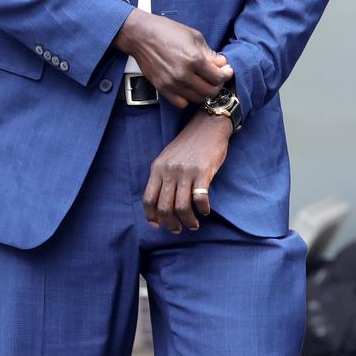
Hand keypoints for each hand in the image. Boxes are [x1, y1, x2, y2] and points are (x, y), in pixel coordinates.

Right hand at [114, 9, 232, 107]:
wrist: (141, 36)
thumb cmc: (167, 31)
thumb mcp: (194, 37)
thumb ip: (209, 53)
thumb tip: (222, 64)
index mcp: (194, 59)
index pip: (218, 77)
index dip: (226, 75)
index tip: (227, 71)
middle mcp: (184, 74)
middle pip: (210, 91)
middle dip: (217, 85)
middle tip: (217, 77)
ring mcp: (172, 83)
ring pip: (197, 99)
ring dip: (203, 92)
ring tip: (203, 82)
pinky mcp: (162, 88)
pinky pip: (181, 103)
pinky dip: (188, 98)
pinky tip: (189, 88)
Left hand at [142, 108, 231, 232]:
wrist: (207, 126)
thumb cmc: (188, 144)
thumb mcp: (168, 158)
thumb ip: (162, 177)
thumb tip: (159, 205)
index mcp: (158, 168)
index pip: (148, 199)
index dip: (151, 217)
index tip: (158, 226)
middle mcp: (169, 171)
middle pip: (164, 207)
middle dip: (170, 224)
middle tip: (178, 229)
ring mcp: (186, 172)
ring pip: (181, 207)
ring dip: (187, 221)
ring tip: (193, 225)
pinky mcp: (203, 172)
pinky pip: (200, 199)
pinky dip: (202, 210)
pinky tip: (205, 211)